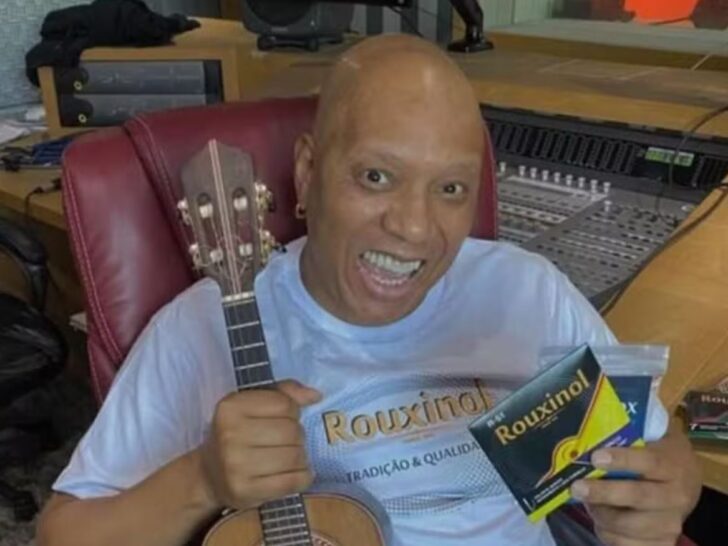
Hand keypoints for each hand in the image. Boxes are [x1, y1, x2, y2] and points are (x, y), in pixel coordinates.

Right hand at [198, 380, 321, 511]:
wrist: (211, 474)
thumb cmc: (239, 433)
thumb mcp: (254, 405)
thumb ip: (285, 393)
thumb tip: (315, 395)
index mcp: (231, 407)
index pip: (285, 404)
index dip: (293, 412)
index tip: (283, 420)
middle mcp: (229, 434)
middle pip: (292, 431)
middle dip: (297, 437)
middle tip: (287, 442)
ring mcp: (235, 465)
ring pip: (295, 456)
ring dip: (301, 458)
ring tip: (289, 458)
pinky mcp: (244, 491)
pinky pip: (292, 481)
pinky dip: (302, 477)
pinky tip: (295, 474)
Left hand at [570, 423, 700, 545]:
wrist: (685, 482)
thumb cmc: (657, 454)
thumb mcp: (650, 438)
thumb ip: (625, 435)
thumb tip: (589, 434)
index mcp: (672, 465)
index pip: (649, 462)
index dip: (622, 460)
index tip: (595, 457)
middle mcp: (676, 496)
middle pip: (638, 496)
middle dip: (604, 493)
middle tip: (577, 487)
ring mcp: (671, 523)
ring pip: (629, 525)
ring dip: (601, 515)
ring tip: (586, 503)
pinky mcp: (662, 543)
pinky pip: (627, 544)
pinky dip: (608, 534)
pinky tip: (600, 521)